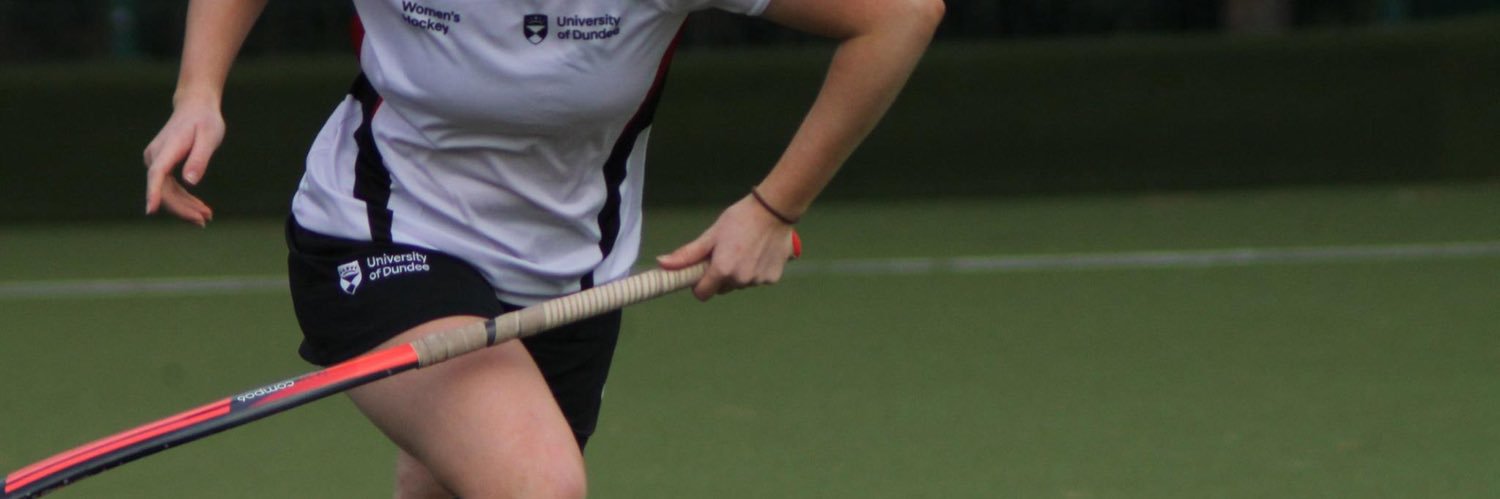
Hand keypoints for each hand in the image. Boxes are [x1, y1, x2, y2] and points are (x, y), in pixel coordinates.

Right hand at [143, 94, 223, 225]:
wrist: (195, 107)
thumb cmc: (205, 121)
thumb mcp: (209, 137)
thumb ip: (199, 159)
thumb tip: (190, 182)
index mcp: (167, 148)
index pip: (157, 174)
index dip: (154, 192)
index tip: (150, 210)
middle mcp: (155, 156)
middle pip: (164, 189)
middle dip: (182, 208)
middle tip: (204, 220)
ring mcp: (156, 161)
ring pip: (167, 191)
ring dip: (185, 207)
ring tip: (206, 217)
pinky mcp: (161, 165)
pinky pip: (169, 187)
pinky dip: (184, 199)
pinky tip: (199, 208)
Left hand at [657, 195, 797, 300]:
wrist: (774, 210)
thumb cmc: (740, 219)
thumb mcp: (711, 235)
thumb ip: (688, 254)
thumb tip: (662, 264)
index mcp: (722, 270)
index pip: (703, 294)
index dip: (700, 284)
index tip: (703, 270)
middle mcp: (740, 280)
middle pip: (722, 288)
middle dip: (720, 276)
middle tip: (726, 252)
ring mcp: (757, 281)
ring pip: (740, 283)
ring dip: (739, 273)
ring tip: (745, 249)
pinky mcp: (772, 278)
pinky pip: (757, 280)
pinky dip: (756, 270)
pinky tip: (759, 252)